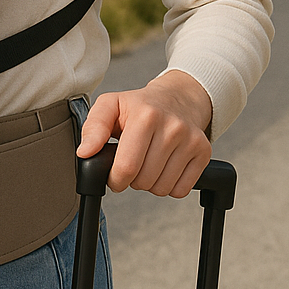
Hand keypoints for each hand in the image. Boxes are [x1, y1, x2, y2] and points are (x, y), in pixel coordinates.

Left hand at [77, 70, 212, 197]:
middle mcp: (172, 127)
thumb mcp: (110, 105)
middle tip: (132, 162)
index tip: (113, 174)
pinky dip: (168, 185)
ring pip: (162, 188)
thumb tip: (84, 152)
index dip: (115, 178)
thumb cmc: (139, 105)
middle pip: (144, 181)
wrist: (177, 98)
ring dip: (150, 183)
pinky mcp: (204, 152)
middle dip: (132, 179)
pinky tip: (164, 167)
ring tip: (147, 162)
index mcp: (145, 115)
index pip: (127, 166)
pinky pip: (181, 190)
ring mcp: (190, 140)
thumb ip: (93, 128)